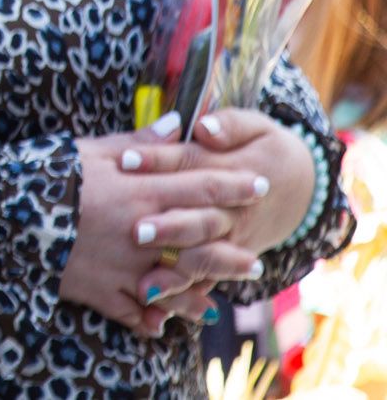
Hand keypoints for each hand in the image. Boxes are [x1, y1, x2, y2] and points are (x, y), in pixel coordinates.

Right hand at [61, 121, 267, 335]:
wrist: (4, 213)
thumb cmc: (48, 174)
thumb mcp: (90, 149)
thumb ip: (139, 143)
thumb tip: (178, 125)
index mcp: (142, 192)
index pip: (202, 187)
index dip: (235, 186)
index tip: (260, 186)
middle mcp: (143, 233)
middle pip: (202, 244)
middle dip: (232, 252)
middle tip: (256, 262)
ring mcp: (125, 266)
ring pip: (175, 286)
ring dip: (200, 295)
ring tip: (219, 301)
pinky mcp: (101, 291)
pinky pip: (134, 312)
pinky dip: (150, 319)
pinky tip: (162, 325)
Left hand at [120, 108, 316, 310]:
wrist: (305, 188)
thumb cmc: (268, 149)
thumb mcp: (258, 127)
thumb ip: (230, 125)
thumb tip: (204, 127)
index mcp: (233, 169)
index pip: (189, 163)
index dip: (157, 161)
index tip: (124, 160)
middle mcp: (233, 210)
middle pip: (198, 218)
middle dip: (168, 227)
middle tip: (135, 231)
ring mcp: (234, 239)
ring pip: (204, 258)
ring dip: (176, 272)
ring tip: (146, 285)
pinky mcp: (231, 260)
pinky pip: (208, 280)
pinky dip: (185, 296)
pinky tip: (158, 306)